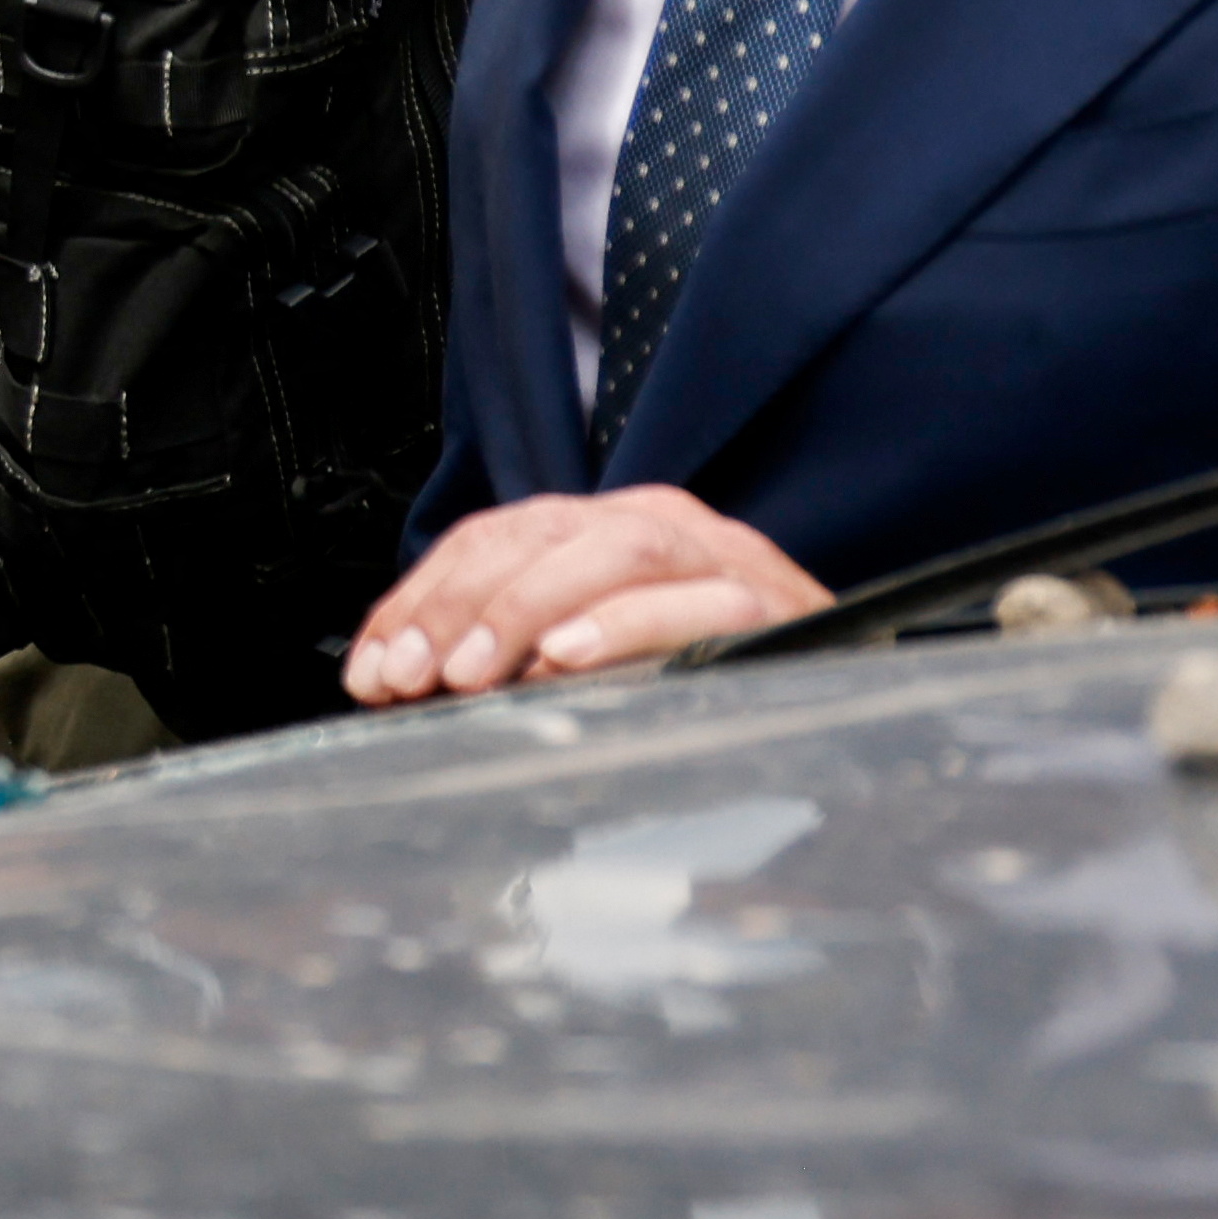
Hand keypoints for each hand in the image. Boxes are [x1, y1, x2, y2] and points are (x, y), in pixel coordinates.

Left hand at [346, 487, 825, 699]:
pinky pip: (697, 601)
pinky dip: (625, 625)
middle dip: (457, 607)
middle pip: (537, 536)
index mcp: (605, 528)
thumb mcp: (597, 657)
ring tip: (472, 670)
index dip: (419, 600)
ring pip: (610, 551)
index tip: (371, 667)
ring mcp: (720, 556)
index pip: (490, 541)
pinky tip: (567, 657)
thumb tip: (409, 679)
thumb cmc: (712, 675)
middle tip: (410, 675)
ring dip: (527, 609)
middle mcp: (658, 525)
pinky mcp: (774, 603)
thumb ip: (517, 654)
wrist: (846, 693)